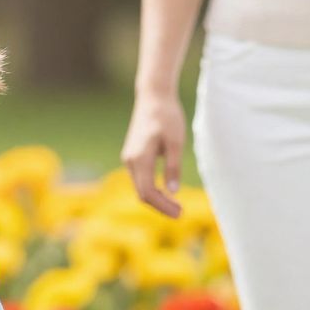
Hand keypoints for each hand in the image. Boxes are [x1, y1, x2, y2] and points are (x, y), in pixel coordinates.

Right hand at [122, 89, 187, 217]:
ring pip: (140, 186)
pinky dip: (152, 188)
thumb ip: (173, 167)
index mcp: (139, 158)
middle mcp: (130, 160)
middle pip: (142, 193)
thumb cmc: (167, 116)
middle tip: (180, 213)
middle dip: (160, 206)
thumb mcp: (175, 141)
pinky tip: (166, 191)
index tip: (179, 213)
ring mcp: (129, 157)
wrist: (153, 96)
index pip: (147, 192)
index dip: (163, 206)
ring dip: (156, 198)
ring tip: (175, 205)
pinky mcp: (132, 155)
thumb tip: (173, 192)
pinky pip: (140, 178)